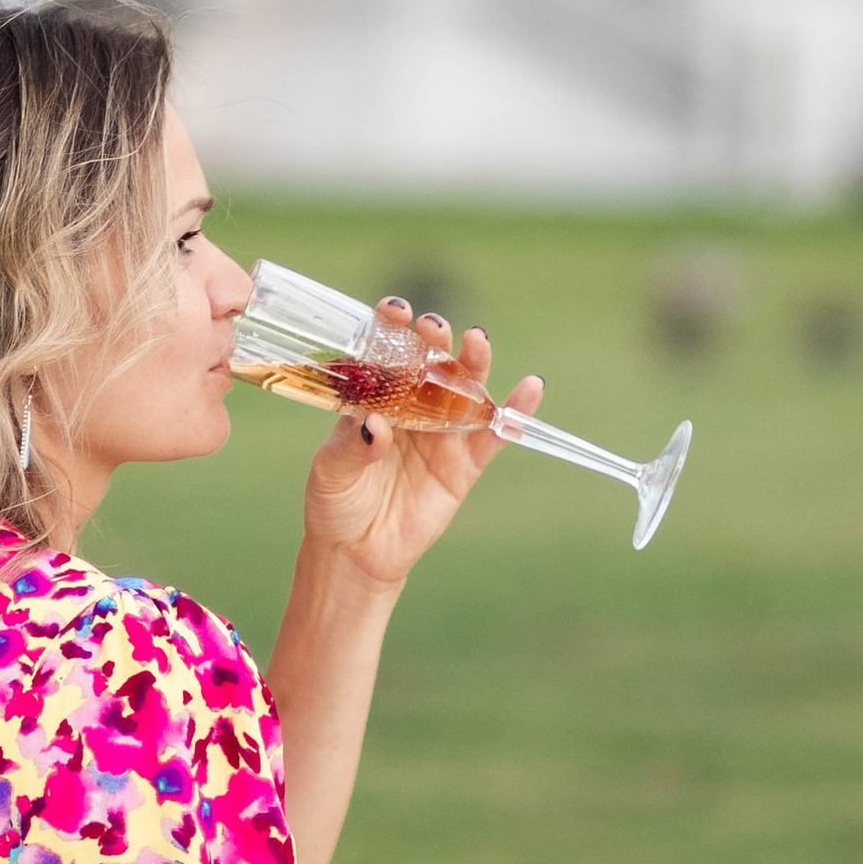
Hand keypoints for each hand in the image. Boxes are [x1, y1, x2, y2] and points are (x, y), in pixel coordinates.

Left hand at [297, 304, 541, 592]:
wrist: (356, 552)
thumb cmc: (335, 502)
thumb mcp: (332, 471)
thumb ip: (354, 447)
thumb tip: (376, 426)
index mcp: (374, 399)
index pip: (385, 355)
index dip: (392, 329)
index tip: (396, 311)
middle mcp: (411, 409)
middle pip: (429, 365)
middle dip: (434, 341)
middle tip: (433, 327)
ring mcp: (440, 435)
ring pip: (463, 391)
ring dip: (473, 364)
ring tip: (477, 342)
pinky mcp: (463, 465)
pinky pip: (492, 436)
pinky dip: (514, 413)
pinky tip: (530, 389)